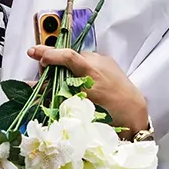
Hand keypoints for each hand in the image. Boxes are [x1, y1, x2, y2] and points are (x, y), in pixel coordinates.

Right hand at [28, 45, 149, 137]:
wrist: (134, 111)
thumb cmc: (110, 113)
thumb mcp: (82, 105)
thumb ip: (59, 94)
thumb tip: (36, 90)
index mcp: (92, 74)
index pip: (68, 56)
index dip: (50, 54)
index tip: (34, 54)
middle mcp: (97, 62)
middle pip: (68, 55)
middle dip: (53, 60)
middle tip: (43, 68)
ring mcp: (103, 60)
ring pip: (78, 59)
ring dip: (67, 66)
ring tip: (63, 79)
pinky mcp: (108, 62)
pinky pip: (88, 61)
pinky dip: (79, 67)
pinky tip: (79, 79)